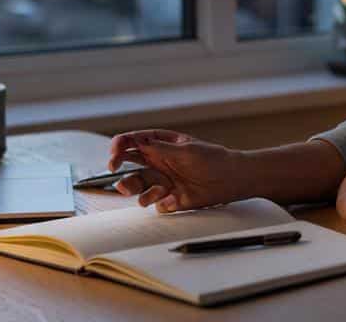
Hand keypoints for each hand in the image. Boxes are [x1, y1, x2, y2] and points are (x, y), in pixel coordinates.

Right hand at [108, 129, 245, 212]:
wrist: (232, 181)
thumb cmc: (213, 159)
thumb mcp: (186, 150)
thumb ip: (160, 148)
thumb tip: (136, 141)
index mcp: (162, 144)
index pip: (134, 142)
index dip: (120, 145)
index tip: (114, 153)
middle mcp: (159, 162)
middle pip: (130, 163)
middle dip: (119, 166)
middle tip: (114, 170)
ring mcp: (163, 181)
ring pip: (137, 185)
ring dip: (133, 188)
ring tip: (142, 190)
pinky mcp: (169, 199)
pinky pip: (154, 203)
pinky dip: (159, 201)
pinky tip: (173, 199)